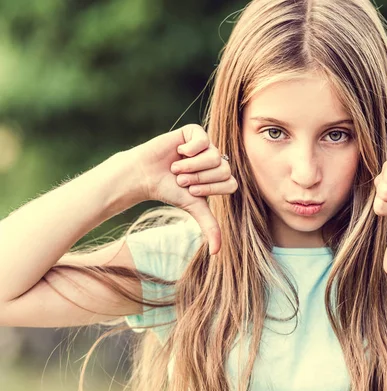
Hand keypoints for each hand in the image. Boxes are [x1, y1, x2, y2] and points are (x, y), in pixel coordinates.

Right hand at [127, 124, 237, 254]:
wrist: (145, 175)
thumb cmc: (170, 190)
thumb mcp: (193, 208)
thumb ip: (210, 226)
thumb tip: (217, 253)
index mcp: (221, 177)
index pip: (231, 183)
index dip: (210, 188)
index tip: (191, 191)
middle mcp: (217, 160)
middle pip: (223, 169)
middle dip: (199, 178)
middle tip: (181, 179)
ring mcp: (207, 145)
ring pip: (214, 156)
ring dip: (191, 166)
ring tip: (176, 167)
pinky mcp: (195, 132)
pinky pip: (204, 140)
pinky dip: (190, 150)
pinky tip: (179, 152)